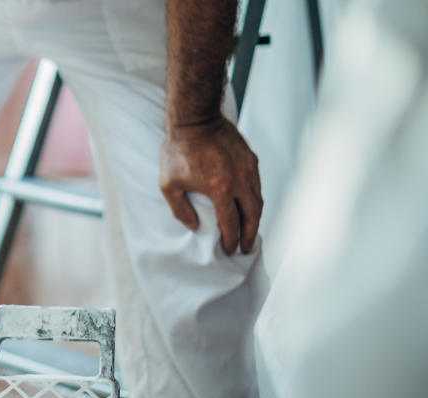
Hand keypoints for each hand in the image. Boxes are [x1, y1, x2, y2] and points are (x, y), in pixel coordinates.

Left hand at [160, 117, 262, 254]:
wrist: (195, 119)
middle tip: (246, 247)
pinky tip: (249, 205)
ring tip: (250, 230)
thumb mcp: (169, 183)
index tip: (231, 249)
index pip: (231, 223)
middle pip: (252, 216)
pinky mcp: (251, 159)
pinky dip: (255, 200)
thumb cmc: (178, 150)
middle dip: (250, 234)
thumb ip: (180, 209)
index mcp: (221, 190)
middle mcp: (240, 181)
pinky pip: (257, 185)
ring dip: (255, 218)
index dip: (232, 239)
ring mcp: (248, 169)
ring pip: (258, 200)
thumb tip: (195, 226)